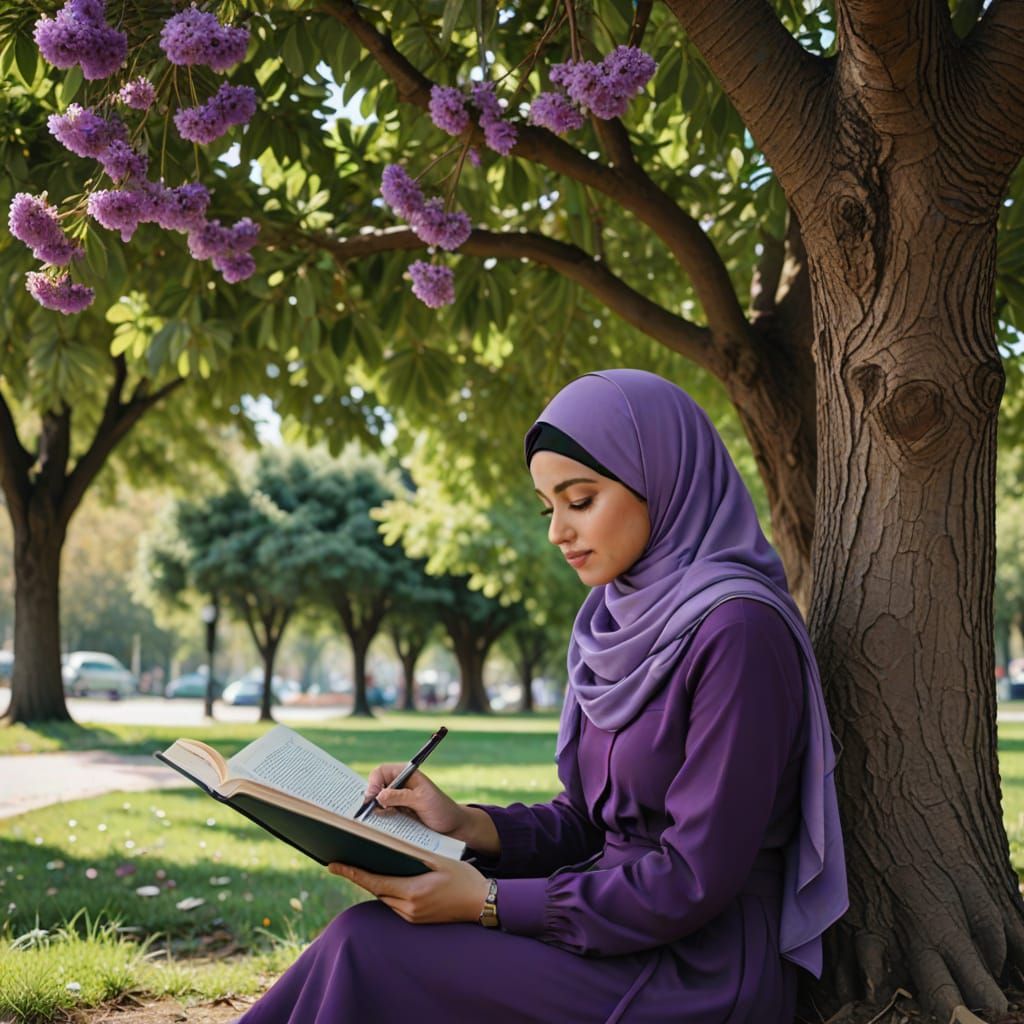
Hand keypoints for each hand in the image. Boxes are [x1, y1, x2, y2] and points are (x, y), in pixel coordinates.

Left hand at [327, 855, 490, 924]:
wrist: (482, 902)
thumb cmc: (464, 878)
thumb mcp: (441, 860)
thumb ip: (415, 855)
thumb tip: (392, 847)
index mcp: (412, 892)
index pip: (374, 882)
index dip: (352, 873)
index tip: (333, 865)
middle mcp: (409, 908)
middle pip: (376, 889)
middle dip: (361, 875)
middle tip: (344, 860)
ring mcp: (412, 917)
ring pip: (385, 897)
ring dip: (376, 883)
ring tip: (364, 865)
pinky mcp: (417, 920)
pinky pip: (395, 904)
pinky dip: (389, 891)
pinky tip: (388, 878)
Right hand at [364, 764, 465, 834]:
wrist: (452, 827)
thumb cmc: (441, 808)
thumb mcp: (422, 800)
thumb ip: (401, 796)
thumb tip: (379, 796)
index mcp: (406, 774)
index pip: (381, 772)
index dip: (374, 782)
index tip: (373, 797)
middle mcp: (399, 785)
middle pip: (375, 787)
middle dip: (372, 798)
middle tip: (374, 810)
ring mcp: (396, 800)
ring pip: (377, 803)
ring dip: (376, 810)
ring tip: (384, 817)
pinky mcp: (396, 814)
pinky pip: (382, 815)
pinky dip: (381, 819)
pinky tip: (386, 824)